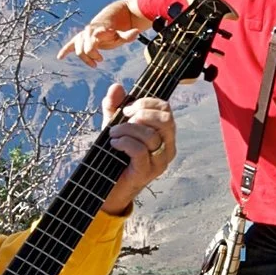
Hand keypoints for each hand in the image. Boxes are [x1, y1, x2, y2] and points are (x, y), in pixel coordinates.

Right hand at [59, 12, 131, 66]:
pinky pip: (70, 45)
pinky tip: (60, 57)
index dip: (95, 49)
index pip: (93, 40)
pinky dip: (65, 50)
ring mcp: (83, 35)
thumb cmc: (117, 29)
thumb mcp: (123, 34)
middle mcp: (89, 32)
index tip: (100, 58)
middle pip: (85, 48)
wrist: (111, 17)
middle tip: (101, 60)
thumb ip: (128, 35)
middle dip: (92, 56)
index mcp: (99, 30)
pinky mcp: (79, 39)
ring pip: (78, 49)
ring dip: (86, 58)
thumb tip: (137, 32)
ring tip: (95, 63)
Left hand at [99, 85, 174, 213]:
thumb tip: (116, 87)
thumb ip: (113, 107)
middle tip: (123, 119)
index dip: (147, 103)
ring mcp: (160, 161)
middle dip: (141, 114)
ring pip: (151, 136)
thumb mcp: (114, 126)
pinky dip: (124, 143)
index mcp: (164, 133)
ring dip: (127, 130)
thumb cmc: (114, 156)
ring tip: (112, 134)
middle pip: (165, 120)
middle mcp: (167, 147)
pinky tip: (113, 144)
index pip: (166, 109)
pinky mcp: (147, 172)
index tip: (127, 108)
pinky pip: (140, 151)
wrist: (107, 187)